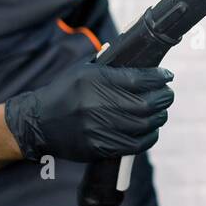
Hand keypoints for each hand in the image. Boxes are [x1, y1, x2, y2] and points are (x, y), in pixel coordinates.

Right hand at [3, 61, 174, 161]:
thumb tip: (141, 58)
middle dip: (163, 97)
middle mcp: (97, 104)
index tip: (166, 75)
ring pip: (144, 124)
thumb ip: (111, 66)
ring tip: (161, 110)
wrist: (38, 123)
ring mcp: (98, 128)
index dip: (158, 77)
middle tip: (167, 93)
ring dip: (159, 116)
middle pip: (146, 103)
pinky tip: (151, 129)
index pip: (138, 79)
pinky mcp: (100, 147)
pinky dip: (149, 136)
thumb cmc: (64, 92)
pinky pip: (135, 144)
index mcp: (94, 80)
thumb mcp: (83, 70)